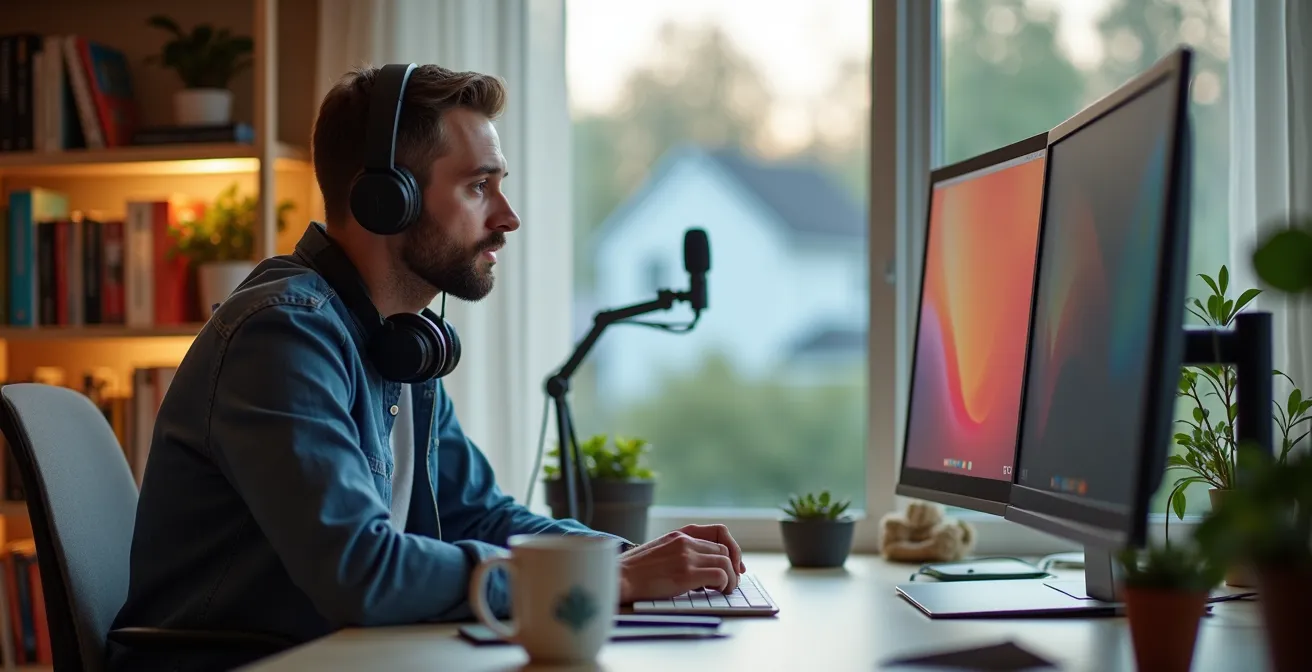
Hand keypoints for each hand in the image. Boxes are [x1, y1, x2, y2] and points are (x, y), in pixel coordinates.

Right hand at [617, 524, 745, 602]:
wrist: (619, 578)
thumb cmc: (634, 571)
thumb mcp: (659, 552)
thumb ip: (679, 554)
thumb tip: (701, 571)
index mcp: (679, 534)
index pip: (718, 534)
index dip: (731, 550)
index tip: (734, 565)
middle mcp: (685, 542)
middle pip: (724, 550)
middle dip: (732, 567)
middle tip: (729, 583)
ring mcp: (686, 557)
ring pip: (726, 562)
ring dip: (730, 578)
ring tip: (724, 590)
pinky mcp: (686, 574)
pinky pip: (720, 575)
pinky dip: (724, 584)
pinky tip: (717, 592)